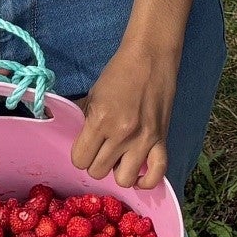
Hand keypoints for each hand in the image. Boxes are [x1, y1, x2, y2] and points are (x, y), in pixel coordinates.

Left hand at [75, 37, 181, 187]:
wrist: (150, 56)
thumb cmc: (118, 72)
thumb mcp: (93, 94)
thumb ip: (84, 120)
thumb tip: (73, 137)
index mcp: (100, 120)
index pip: (79, 160)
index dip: (80, 155)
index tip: (86, 146)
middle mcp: (121, 134)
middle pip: (98, 172)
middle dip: (96, 162)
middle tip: (102, 149)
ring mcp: (144, 139)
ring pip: (124, 179)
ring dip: (118, 171)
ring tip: (119, 159)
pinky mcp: (162, 140)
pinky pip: (157, 174)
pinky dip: (147, 180)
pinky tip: (139, 173)